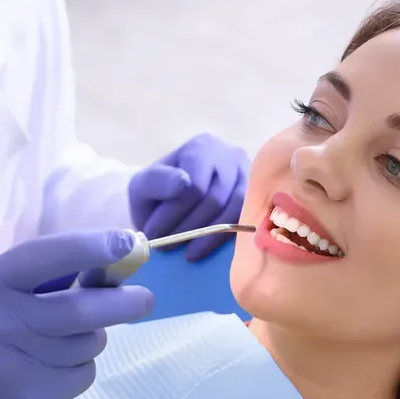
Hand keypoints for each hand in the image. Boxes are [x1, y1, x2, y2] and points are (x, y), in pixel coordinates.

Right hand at [0, 231, 153, 398]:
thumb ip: (44, 276)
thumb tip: (114, 261)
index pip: (48, 255)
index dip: (92, 246)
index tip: (129, 242)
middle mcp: (1, 319)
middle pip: (84, 308)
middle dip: (126, 302)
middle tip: (145, 299)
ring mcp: (16, 362)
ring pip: (90, 343)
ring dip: (92, 338)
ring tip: (63, 340)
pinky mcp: (31, 397)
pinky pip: (84, 374)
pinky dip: (79, 368)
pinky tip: (51, 369)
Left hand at [129, 133, 248, 260]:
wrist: (172, 198)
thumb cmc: (159, 191)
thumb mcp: (144, 184)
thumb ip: (156, 181)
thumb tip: (183, 183)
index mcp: (202, 147)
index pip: (195, 184)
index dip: (173, 213)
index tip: (154, 232)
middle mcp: (231, 156)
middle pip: (214, 198)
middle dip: (188, 227)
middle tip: (168, 245)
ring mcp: (248, 178)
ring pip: (233, 210)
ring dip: (206, 235)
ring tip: (186, 251)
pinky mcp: (255, 198)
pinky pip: (244, 220)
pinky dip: (223, 237)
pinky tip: (204, 247)